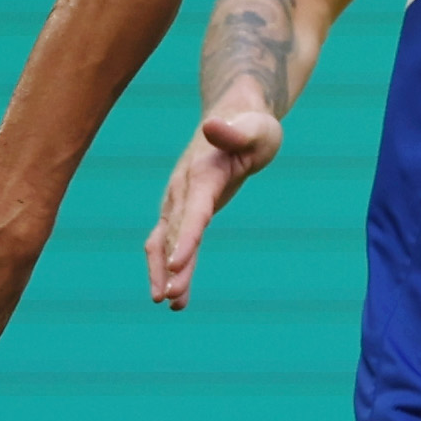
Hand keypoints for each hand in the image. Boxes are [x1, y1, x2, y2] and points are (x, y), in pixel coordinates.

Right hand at [147, 104, 281, 309]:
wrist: (235, 116)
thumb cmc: (251, 126)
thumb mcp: (253, 128)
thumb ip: (233, 132)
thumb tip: (212, 125)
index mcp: (200, 174)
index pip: (192, 212)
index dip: (184, 239)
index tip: (177, 266)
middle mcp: (183, 190)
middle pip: (173, 233)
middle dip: (169, 267)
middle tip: (167, 298)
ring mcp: (180, 201)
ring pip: (166, 242)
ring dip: (166, 274)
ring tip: (171, 304)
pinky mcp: (186, 210)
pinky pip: (175, 243)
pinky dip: (176, 269)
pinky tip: (178, 298)